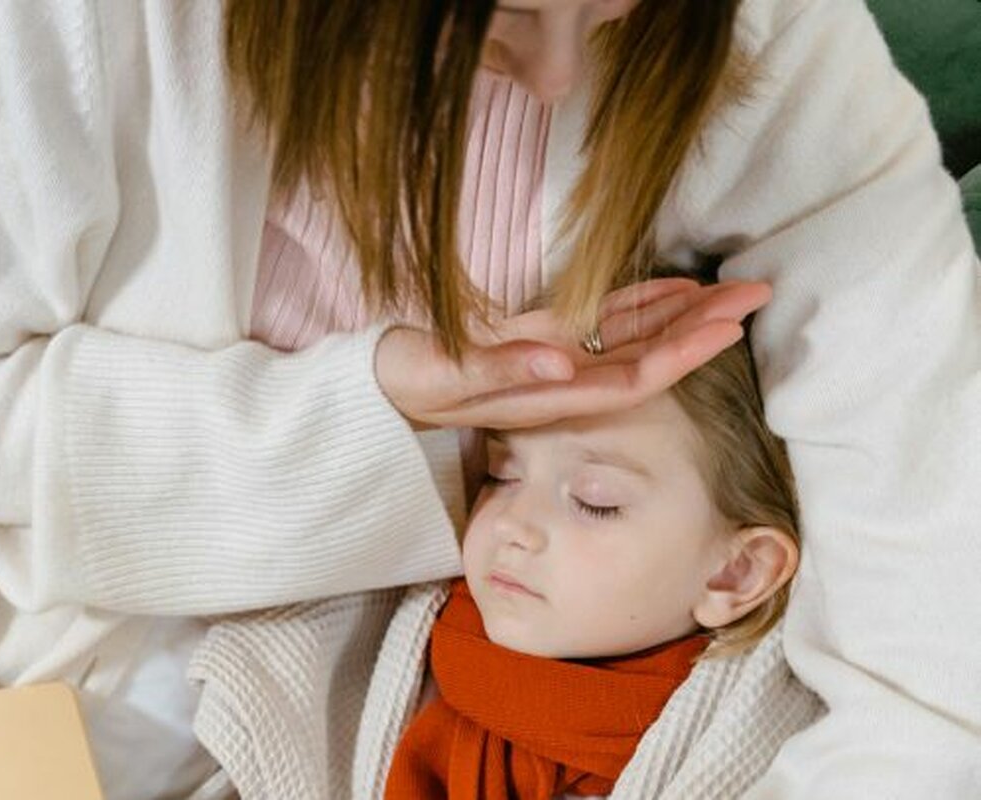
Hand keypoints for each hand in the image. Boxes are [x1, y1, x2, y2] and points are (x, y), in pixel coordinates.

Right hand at [374, 278, 770, 429]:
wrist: (383, 385)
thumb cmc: (409, 380)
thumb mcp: (445, 374)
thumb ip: (499, 369)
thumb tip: (560, 363)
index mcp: (548, 392)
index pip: (630, 376)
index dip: (681, 354)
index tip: (727, 328)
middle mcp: (563, 378)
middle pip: (648, 356)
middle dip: (702, 329)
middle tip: (757, 294)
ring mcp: (556, 358)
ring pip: (633, 336)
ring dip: (683, 315)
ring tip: (732, 290)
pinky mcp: (542, 338)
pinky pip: (602, 322)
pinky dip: (641, 305)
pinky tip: (676, 290)